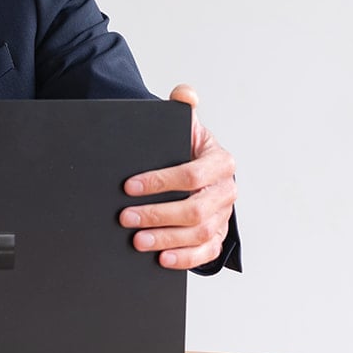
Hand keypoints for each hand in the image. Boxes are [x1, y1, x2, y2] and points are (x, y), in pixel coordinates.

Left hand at [120, 83, 236, 269]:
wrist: (200, 173)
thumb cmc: (188, 151)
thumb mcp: (186, 127)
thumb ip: (184, 106)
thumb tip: (183, 94)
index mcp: (221, 162)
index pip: (192, 175)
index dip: (160, 182)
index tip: (129, 186)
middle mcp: (226, 191)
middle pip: (195, 209)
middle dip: (158, 214)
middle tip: (126, 217)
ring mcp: (223, 216)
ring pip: (199, 234)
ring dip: (166, 239)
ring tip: (137, 240)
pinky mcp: (218, 237)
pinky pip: (205, 253)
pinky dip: (184, 258)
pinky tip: (160, 258)